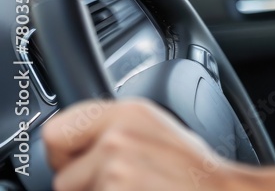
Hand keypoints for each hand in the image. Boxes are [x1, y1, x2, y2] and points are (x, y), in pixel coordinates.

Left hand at [42, 99, 247, 190]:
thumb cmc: (195, 173)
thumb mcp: (157, 132)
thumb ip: (116, 130)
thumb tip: (79, 144)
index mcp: (129, 113)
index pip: (57, 130)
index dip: (64, 155)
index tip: (79, 164)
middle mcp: (118, 136)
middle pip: (62, 173)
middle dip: (80, 184)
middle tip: (113, 183)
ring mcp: (116, 169)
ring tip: (137, 189)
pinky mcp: (115, 190)